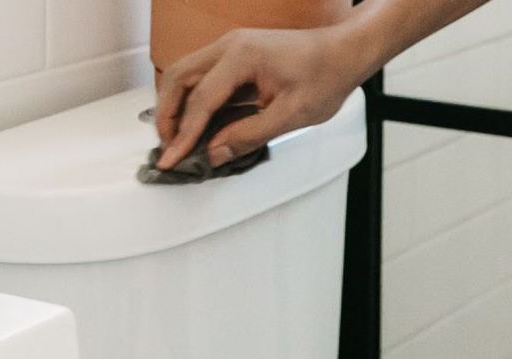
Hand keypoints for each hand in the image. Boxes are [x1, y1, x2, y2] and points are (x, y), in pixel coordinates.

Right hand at [154, 27, 366, 169]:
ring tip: (177, 139)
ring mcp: (230, 48)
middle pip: (178, 79)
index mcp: (242, 57)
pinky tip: (196, 124)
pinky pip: (202, 76)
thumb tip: (216, 153)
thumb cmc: (326, 75)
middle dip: (167, 116)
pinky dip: (191, 100)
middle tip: (168, 148)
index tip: (171, 159)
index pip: (201, 100)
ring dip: (175, 106)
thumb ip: (249, 135)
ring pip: (185, 74)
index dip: (184, 135)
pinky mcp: (235, 56)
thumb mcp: (291, 115)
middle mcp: (230, 46)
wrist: (344, 53)